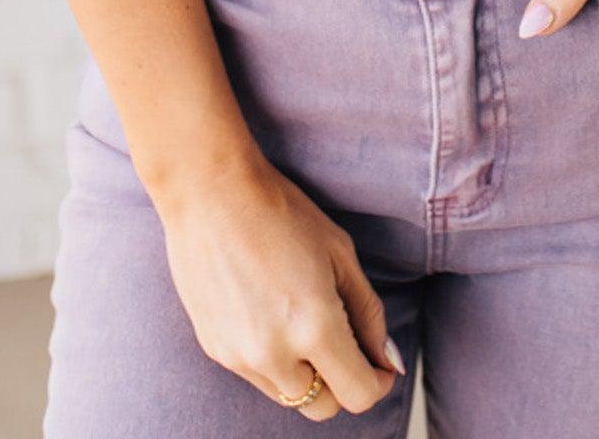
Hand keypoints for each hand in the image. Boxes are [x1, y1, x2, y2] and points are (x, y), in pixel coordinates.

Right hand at [154, 146, 405, 418]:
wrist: (210, 192)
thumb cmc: (282, 211)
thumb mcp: (340, 253)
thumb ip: (368, 312)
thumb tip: (388, 359)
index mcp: (315, 328)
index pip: (358, 394)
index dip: (378, 382)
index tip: (380, 363)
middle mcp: (275, 354)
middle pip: (323, 407)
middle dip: (341, 382)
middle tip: (344, 341)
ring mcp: (240, 357)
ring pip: (288, 394)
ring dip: (306, 373)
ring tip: (302, 318)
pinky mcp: (215, 350)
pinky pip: (257, 374)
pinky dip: (273, 358)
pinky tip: (270, 311)